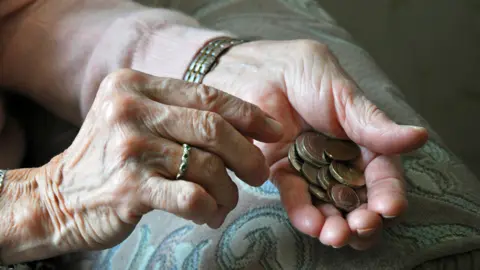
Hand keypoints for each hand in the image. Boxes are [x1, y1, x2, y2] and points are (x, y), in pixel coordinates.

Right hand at [2, 69, 282, 260]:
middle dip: (248, 154)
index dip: (248, 114)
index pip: (207, 95)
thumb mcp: (137, 119)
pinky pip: (191, 197)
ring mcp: (128, 149)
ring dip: (228, 189)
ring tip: (226, 201)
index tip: (274, 131)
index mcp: (135, 85)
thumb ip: (180, 113)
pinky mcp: (129, 188)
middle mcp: (129, 109)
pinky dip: (210, 208)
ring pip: (208, 166)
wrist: (59, 198)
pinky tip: (209, 214)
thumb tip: (246, 126)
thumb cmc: (110, 158)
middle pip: (213, 128)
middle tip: (259, 174)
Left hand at [204, 40, 428, 249]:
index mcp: (363, 141)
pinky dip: (304, 213)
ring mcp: (311, 170)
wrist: (256, 71)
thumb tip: (418, 137)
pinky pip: (295, 198)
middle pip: (358, 199)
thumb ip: (372, 122)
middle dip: (363, 219)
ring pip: (329, 206)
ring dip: (335, 225)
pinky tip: (311, 223)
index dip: (388, 193)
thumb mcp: (342, 94)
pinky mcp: (283, 174)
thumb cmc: (303, 73)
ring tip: (335, 235)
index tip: (389, 207)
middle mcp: (340, 161)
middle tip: (361, 227)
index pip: (382, 174)